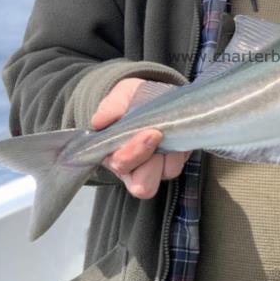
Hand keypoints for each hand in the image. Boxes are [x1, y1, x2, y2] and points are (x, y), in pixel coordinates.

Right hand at [91, 78, 189, 197]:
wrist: (153, 95)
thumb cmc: (131, 100)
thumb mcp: (121, 96)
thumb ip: (110, 108)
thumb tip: (99, 122)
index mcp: (113, 154)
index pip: (122, 165)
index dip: (135, 153)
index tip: (151, 133)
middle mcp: (133, 167)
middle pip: (143, 185)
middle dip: (152, 162)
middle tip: (158, 134)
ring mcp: (155, 167)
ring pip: (165, 174)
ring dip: (170, 154)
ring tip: (168, 132)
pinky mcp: (173, 163)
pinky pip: (179, 165)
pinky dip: (181, 151)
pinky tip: (176, 134)